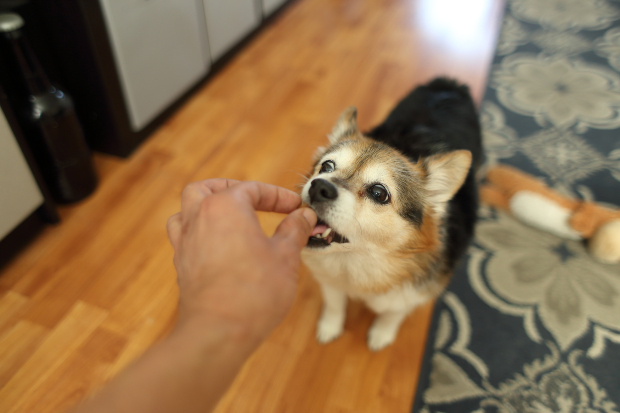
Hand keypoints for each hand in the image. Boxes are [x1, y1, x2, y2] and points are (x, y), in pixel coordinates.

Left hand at [166, 179, 316, 340]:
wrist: (218, 331)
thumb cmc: (253, 292)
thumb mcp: (285, 256)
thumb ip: (295, 230)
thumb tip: (304, 216)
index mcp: (225, 207)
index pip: (252, 189)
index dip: (278, 196)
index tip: (295, 207)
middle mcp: (198, 218)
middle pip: (206, 189)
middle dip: (230, 189)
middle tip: (252, 199)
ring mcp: (185, 242)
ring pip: (186, 211)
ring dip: (206, 209)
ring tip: (229, 219)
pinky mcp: (181, 265)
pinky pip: (185, 238)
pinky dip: (200, 234)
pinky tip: (219, 248)